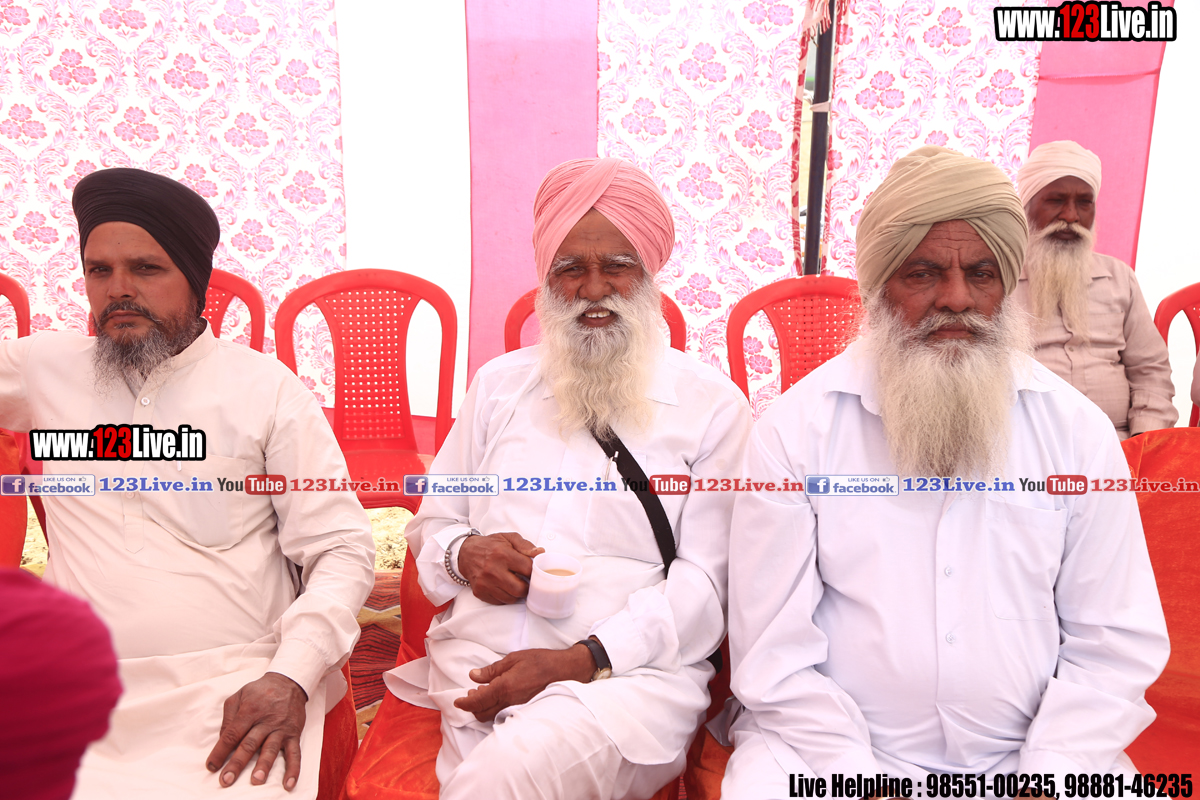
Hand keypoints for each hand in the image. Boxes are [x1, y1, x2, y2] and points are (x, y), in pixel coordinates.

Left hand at [206, 672, 307, 790]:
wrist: (289, 682)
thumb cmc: (261, 691)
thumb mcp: (239, 695)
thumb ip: (229, 716)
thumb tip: (222, 739)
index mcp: (249, 711)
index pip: (232, 734)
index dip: (220, 751)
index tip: (211, 766)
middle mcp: (265, 721)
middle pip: (249, 745)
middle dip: (237, 764)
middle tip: (226, 780)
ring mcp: (281, 729)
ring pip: (271, 749)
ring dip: (263, 766)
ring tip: (256, 780)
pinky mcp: (294, 734)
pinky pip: (295, 753)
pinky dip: (293, 769)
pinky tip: (289, 784)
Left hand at [452, 645, 594, 721]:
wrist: (564, 670)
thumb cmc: (540, 661)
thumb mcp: (513, 659)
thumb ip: (492, 670)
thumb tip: (473, 676)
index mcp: (504, 687)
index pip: (477, 701)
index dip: (464, 703)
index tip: (457, 702)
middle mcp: (509, 701)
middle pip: (482, 713)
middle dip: (472, 708)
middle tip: (469, 695)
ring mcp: (518, 708)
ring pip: (493, 716)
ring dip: (482, 710)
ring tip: (481, 696)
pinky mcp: (525, 709)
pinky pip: (504, 715)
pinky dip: (495, 711)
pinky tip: (496, 700)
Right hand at [457, 532, 543, 604]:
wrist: (466, 553)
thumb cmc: (491, 545)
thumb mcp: (508, 538)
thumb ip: (525, 545)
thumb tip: (540, 552)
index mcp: (502, 554)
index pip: (527, 569)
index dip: (534, 572)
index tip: (533, 571)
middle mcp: (493, 570)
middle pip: (520, 589)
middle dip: (527, 587)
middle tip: (526, 581)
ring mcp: (485, 583)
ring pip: (511, 598)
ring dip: (516, 593)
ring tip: (514, 583)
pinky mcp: (480, 592)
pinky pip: (500, 602)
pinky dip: (505, 596)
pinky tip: (504, 587)